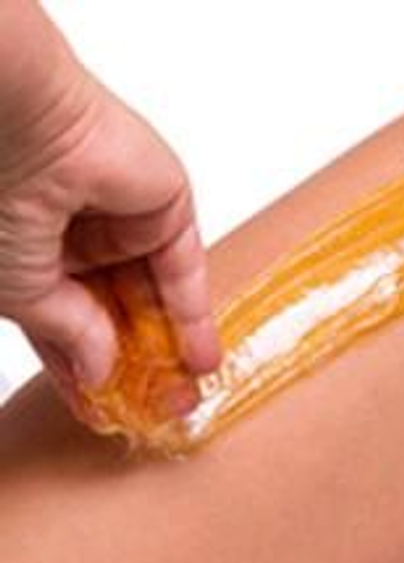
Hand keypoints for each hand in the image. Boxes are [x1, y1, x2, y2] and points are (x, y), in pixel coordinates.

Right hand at [0, 4, 219, 389]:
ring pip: (154, 302)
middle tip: (157, 413)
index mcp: (38, 259)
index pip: (70, 329)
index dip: (87, 373)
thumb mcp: (23, 291)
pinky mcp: (167, 211)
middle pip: (119, 319)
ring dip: (170, 352)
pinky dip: (194, 320)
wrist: (20, 126)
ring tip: (184, 398)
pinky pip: (184, 277)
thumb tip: (97, 374)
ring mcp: (125, 227)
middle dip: (138, 369)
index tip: (106, 413)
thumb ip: (70, 332)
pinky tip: (202, 362)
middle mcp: (82, 244)